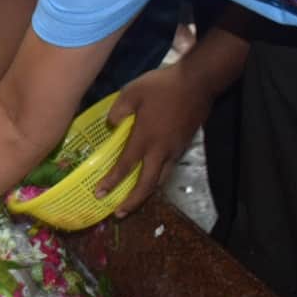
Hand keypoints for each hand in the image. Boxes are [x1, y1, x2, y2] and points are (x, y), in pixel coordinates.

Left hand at [93, 64, 211, 216]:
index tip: (99, 194)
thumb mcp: (132, 92)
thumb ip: (118, 110)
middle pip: (146, 185)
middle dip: (132, 202)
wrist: (197, 83)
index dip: (112, 182)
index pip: (125, 166)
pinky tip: (150, 178)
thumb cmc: (163, 86)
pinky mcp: (183, 147)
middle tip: (118, 213)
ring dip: (146, 194)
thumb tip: (110, 126)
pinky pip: (168, 170)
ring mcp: (174, 150)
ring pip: (160, 180)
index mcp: (145, 138)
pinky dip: (157, 179)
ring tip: (134, 201)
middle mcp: (160, 150)